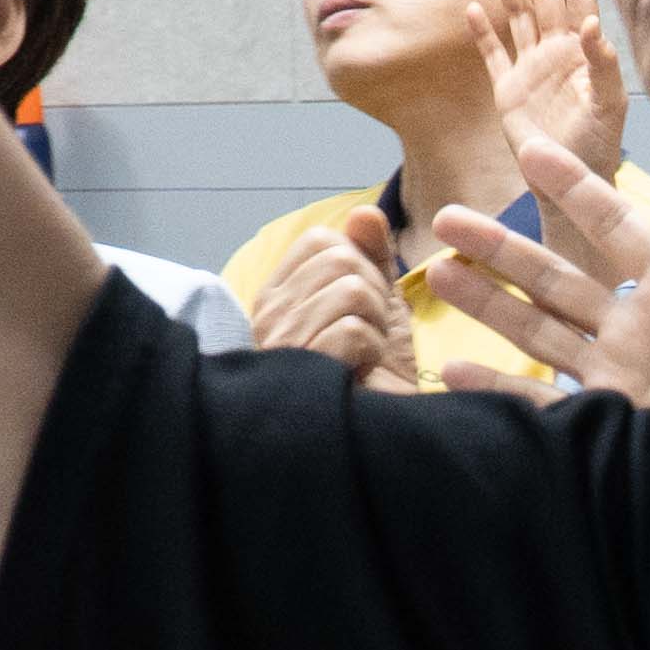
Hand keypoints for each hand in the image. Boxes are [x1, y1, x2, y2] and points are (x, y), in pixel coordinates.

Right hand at [248, 206, 427, 387]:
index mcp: (278, 296)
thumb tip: (365, 212)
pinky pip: (353, 329)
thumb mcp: (379, 303)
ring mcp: (280, 344)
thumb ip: (371, 254)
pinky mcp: (300, 369)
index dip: (361, 262)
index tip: (364, 305)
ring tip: (364, 355)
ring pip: (352, 291)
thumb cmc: (374, 375)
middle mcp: (268, 316)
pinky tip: (361, 374)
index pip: (320, 239)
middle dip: (376, 296)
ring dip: (377, 325)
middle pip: (341, 260)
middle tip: (368, 334)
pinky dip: (373, 351)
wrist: (381, 437)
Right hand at [430, 132, 649, 410]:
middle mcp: (642, 328)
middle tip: (444, 218)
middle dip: (501, 247)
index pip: (616, 224)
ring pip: (539, 329)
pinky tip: (449, 370)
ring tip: (439, 273)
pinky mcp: (614, 425)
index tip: (529, 148)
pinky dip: (494, 389)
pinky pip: (543, 404)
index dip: (572, 187)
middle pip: (556, 276)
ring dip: (487, 302)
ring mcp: (623, 377)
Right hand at [471, 0, 629, 184]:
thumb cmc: (598, 146)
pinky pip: (493, 54)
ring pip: (518, 15)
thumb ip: (603, 66)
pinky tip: (471, 9)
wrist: (569, 184)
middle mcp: (557, 50)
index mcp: (584, 48)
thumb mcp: (608, 106)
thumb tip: (594, 26)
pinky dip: (482, 33)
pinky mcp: (508, 89)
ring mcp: (531, 67)